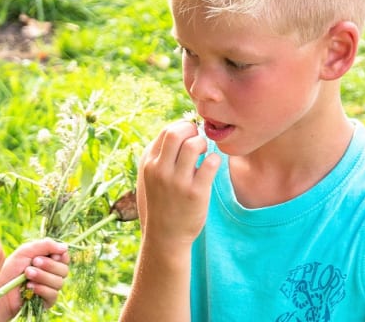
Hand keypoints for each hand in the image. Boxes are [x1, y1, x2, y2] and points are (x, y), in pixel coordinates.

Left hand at [0, 238, 69, 321]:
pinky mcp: (46, 301)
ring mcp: (49, 288)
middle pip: (64, 270)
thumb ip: (45, 245)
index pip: (64, 257)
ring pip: (59, 282)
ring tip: (27, 275)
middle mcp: (51, 274)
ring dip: (43, 277)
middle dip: (49, 265)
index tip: (51, 254)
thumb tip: (65, 247)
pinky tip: (29, 287)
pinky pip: (53, 295)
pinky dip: (42, 289)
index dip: (60, 255)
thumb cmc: (10, 269)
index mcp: (48, 260)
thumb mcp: (26, 251)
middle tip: (33, 263)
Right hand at [139, 120, 219, 248]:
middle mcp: (161, 170)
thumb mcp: (150, 176)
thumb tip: (180, 130)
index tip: (190, 135)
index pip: (166, 131)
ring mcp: (177, 182)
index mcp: (149, 163)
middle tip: (199, 139)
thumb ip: (160, 154)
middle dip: (192, 130)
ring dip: (204, 143)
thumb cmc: (161, 201)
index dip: (182, 127)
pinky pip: (210, 163)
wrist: (165, 235)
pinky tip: (212, 165)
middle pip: (176, 133)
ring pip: (194, 145)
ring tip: (205, 153)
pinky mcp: (195, 193)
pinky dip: (215, 159)